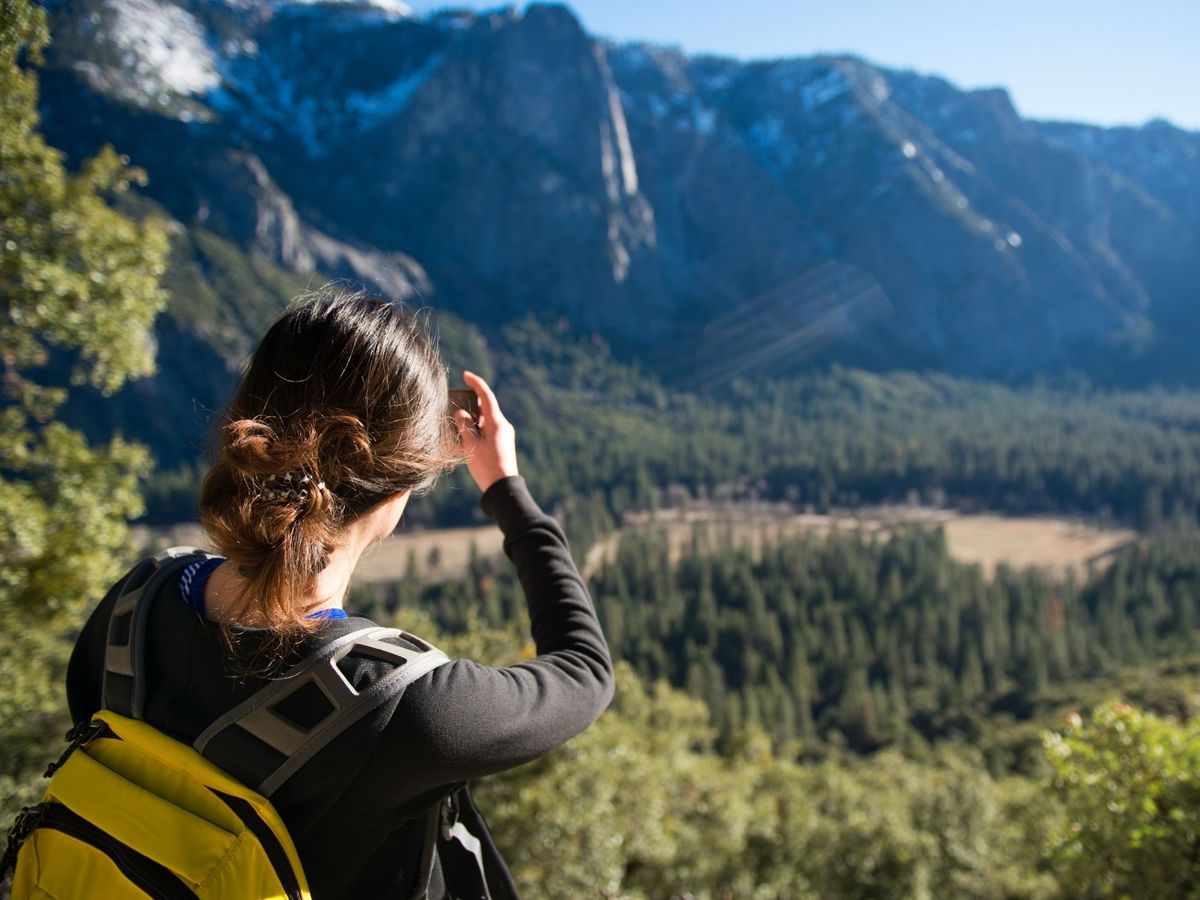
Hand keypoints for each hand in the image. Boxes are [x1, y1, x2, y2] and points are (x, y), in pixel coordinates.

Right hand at [454, 371, 518, 493]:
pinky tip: (462, 444)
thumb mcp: (471, 445)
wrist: (502, 489)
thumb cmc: (486, 466)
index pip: (486, 395)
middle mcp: (502, 426)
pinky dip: (474, 435)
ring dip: (470, 424)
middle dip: (468, 408)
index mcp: (497, 422)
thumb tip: (461, 414)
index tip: (466, 375)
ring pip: (483, 422)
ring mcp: (503, 435)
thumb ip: (464, 425)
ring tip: (455, 432)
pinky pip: (485, 433)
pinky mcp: (501, 445)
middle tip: (454, 412)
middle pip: (483, 409)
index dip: (475, 383)